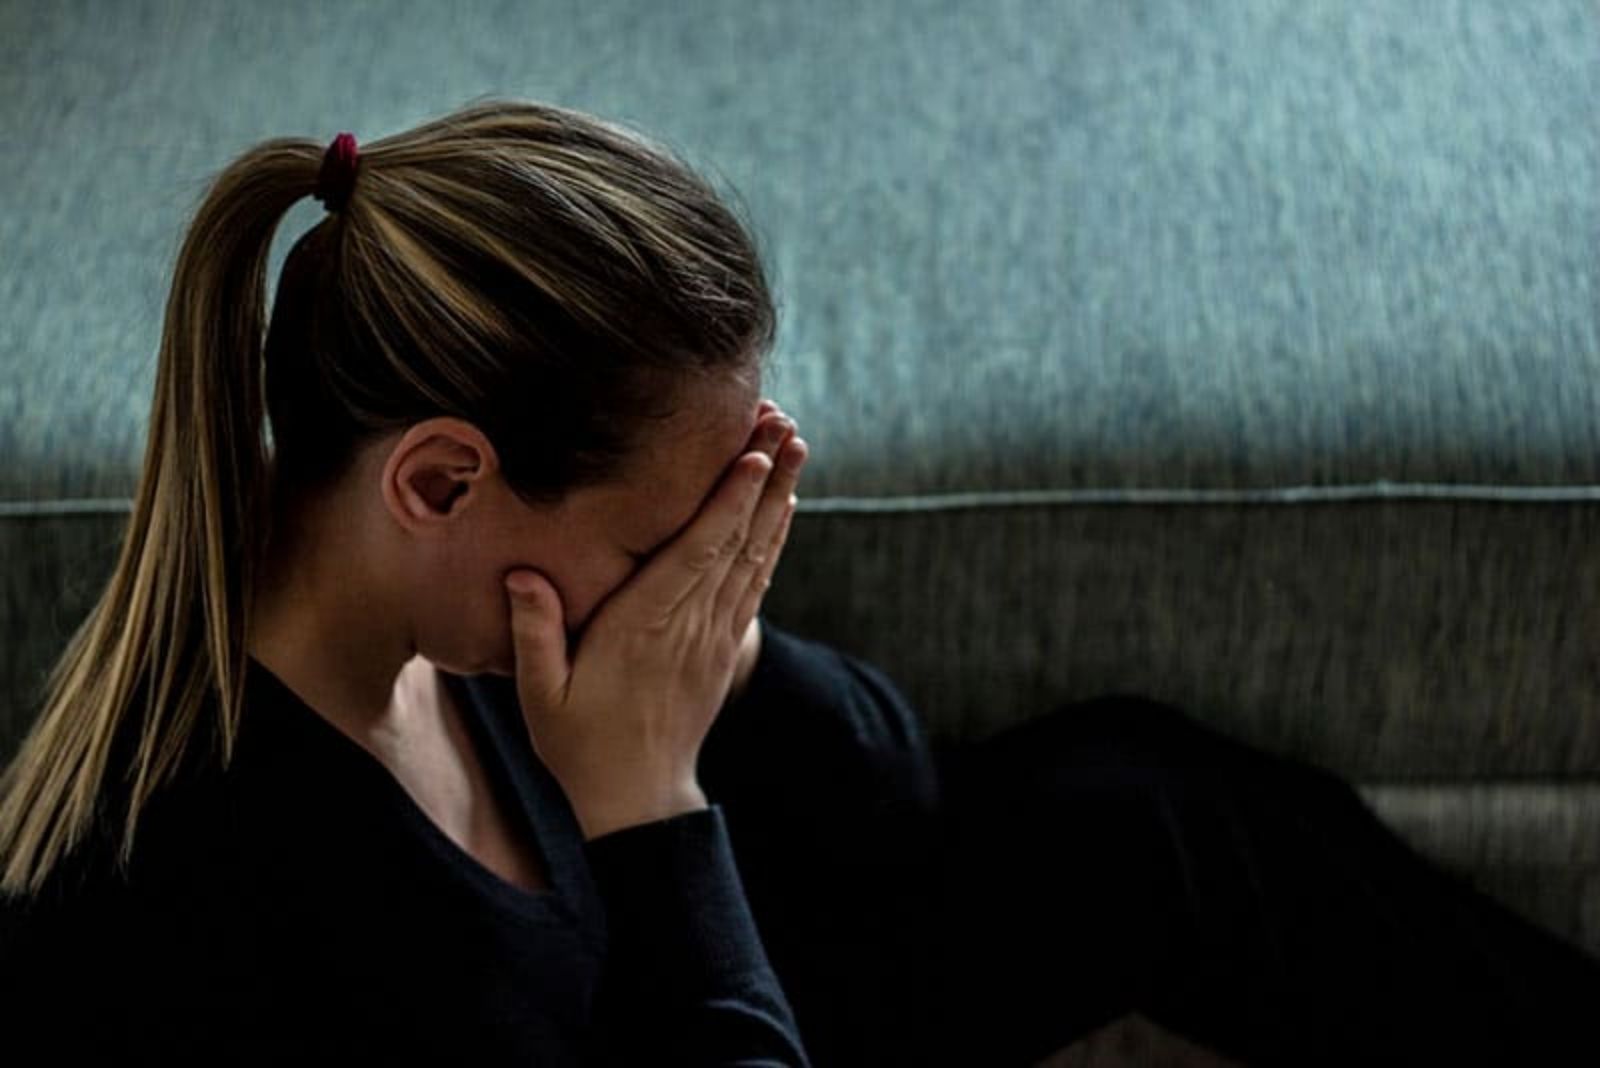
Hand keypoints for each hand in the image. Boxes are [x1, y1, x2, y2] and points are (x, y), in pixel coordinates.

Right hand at [503, 402, 807, 839]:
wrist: (637, 799)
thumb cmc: (579, 744)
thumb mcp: (541, 695)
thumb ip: (534, 633)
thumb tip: (521, 574)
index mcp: (645, 628)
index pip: (697, 554)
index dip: (729, 502)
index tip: (754, 454)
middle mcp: (690, 624)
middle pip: (738, 540)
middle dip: (765, 477)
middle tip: (784, 421)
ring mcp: (714, 635)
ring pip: (756, 554)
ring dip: (779, 498)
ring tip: (796, 444)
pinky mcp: (724, 645)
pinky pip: (757, 582)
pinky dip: (773, 539)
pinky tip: (784, 506)